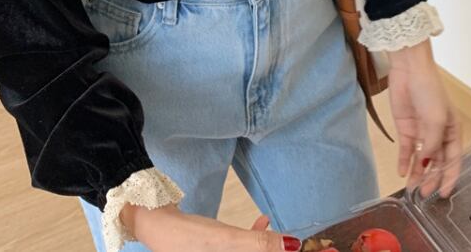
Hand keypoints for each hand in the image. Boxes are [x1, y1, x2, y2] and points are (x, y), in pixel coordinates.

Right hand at [119, 202, 303, 251]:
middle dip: (284, 251)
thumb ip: (259, 246)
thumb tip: (295, 246)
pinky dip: (256, 241)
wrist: (153, 221)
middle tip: (311, 245)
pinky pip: (244, 251)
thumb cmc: (185, 237)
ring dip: (273, 247)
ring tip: (290, 235)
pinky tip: (263, 222)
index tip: (317, 250)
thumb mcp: (225, 242)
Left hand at [386, 39, 462, 198]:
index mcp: (452, 130)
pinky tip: (401, 172)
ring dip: (417, 173)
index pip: (453, 159)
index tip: (445, 194)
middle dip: (431, 178)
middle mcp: (437, 133)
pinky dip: (404, 160)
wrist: (410, 71)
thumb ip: (432, 144)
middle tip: (424, 194)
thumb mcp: (436, 120)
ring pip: (420, 158)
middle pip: (436, 161)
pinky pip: (405, 148)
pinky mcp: (405, 127)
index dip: (449, 177)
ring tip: (411, 188)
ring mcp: (420, 131)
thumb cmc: (429, 92)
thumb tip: (426, 162)